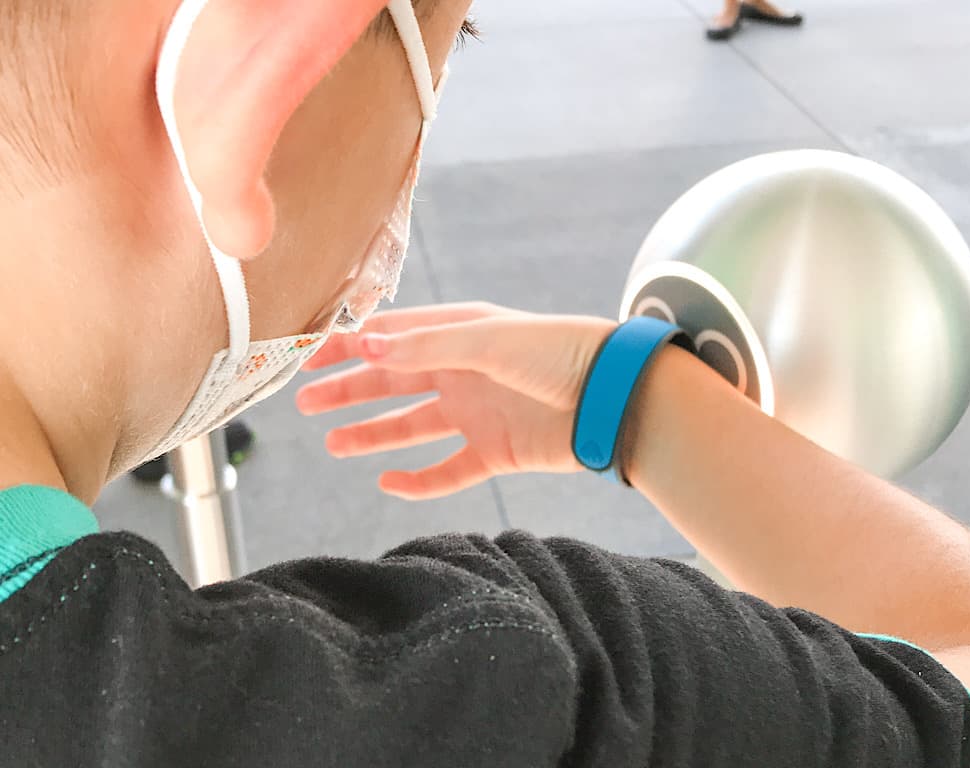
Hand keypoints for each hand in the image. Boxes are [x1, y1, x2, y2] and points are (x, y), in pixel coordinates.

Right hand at [295, 303, 615, 499]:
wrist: (613, 396)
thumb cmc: (556, 352)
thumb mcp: (487, 340)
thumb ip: (425, 346)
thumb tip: (363, 347)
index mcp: (458, 335)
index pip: (391, 338)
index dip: (348, 347)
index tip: (305, 358)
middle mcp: (462, 372)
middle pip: (393, 383)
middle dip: (348, 391)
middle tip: (304, 405)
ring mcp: (477, 413)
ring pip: (412, 427)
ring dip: (372, 435)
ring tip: (333, 445)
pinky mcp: (495, 451)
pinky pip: (448, 470)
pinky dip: (420, 481)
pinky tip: (390, 483)